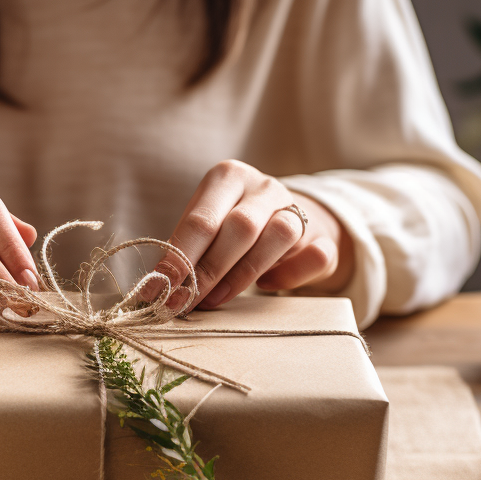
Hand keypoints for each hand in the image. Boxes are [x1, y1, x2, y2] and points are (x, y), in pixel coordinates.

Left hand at [156, 160, 353, 309]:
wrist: (292, 220)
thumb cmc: (233, 227)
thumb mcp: (206, 225)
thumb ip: (185, 248)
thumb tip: (155, 285)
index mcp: (228, 177)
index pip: (201, 219)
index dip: (178, 259)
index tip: (156, 291)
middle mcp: (264, 187)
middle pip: (239, 227)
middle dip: (208, 271)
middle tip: (183, 302)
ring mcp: (298, 208)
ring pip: (279, 236)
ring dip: (242, 275)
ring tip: (215, 300)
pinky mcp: (324, 237)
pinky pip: (313, 256)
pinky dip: (288, 275)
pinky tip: (266, 285)